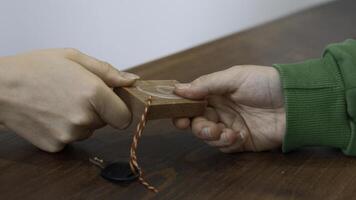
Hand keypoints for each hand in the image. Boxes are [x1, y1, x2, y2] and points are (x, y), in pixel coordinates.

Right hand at [0, 48, 138, 151]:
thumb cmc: (35, 68)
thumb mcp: (75, 58)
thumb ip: (108, 72)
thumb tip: (132, 81)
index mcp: (93, 94)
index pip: (125, 118)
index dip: (120, 109)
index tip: (111, 101)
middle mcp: (83, 118)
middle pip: (106, 122)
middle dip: (98, 110)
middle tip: (77, 94)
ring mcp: (69, 135)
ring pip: (89, 130)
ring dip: (82, 119)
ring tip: (61, 102)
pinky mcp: (56, 145)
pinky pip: (72, 137)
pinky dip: (66, 128)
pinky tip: (51, 113)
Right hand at [174, 65, 285, 152]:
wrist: (295, 102)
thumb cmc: (265, 83)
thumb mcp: (234, 77)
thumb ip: (206, 84)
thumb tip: (178, 89)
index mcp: (215, 93)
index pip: (191, 102)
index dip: (181, 110)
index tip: (177, 116)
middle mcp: (220, 110)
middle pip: (196, 122)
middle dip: (197, 126)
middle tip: (204, 126)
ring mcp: (230, 126)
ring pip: (208, 136)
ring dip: (213, 136)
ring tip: (227, 132)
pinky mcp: (240, 141)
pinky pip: (224, 146)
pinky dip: (227, 143)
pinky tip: (239, 135)